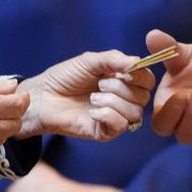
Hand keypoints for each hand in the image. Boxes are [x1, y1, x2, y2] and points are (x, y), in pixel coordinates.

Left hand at [17, 50, 153, 139]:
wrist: (43, 96)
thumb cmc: (65, 76)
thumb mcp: (90, 61)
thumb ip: (114, 59)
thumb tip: (138, 62)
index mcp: (122, 80)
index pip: (147, 80)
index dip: (141, 76)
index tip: (124, 72)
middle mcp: (122, 99)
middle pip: (143, 97)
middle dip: (122, 87)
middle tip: (100, 83)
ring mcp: (114, 116)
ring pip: (135, 112)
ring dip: (113, 101)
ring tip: (92, 97)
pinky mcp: (105, 132)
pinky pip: (121, 126)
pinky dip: (108, 115)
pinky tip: (92, 112)